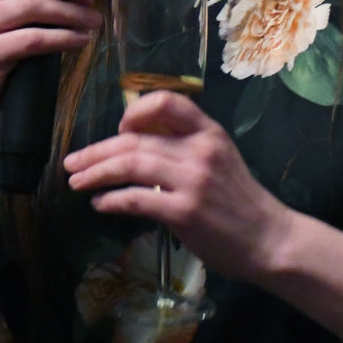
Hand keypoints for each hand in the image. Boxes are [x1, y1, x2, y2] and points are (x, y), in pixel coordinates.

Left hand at [62, 90, 291, 281]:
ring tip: (76, 182)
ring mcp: (192, 181)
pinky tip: (100, 204)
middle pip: (135, 139)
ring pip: (130, 165)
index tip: (119, 129)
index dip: (134, 112)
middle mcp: (200, 150)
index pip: (166, 102)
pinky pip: (135, 199)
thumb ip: (185, 146)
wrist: (270, 240)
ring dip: (96, 173)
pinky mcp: (184, 212)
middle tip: (72, 162)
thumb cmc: (241, 202)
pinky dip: (111, 200)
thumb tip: (137, 141)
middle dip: (96, 151)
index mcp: (209, 132)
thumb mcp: (220, 159)